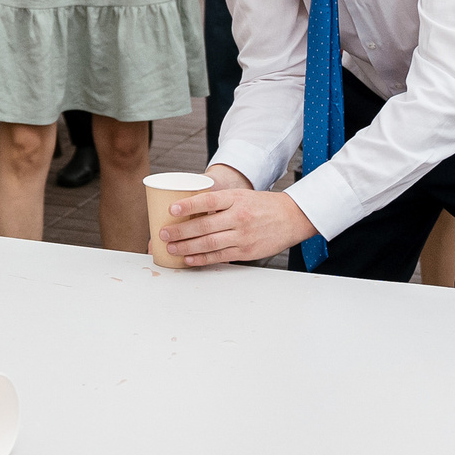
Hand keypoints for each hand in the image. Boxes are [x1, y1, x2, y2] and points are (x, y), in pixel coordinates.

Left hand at [157, 179, 315, 265]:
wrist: (291, 217)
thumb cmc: (262, 205)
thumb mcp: (241, 196)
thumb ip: (219, 202)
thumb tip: (190, 210)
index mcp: (236, 199)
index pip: (208, 200)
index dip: (188, 205)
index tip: (172, 209)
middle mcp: (238, 217)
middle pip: (204, 225)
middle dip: (180, 231)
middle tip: (163, 233)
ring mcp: (242, 236)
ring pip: (208, 243)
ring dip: (186, 247)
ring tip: (171, 247)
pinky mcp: (246, 251)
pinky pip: (219, 256)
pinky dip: (202, 258)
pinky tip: (189, 258)